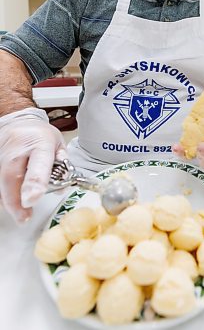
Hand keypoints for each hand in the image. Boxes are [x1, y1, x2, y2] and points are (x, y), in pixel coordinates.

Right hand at [0, 108, 67, 222]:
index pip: (38, 164)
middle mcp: (18, 147)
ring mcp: (1, 152)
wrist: (18, 121)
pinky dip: (3, 193)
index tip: (32, 199)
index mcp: (40, 143)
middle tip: (24, 217)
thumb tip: (63, 187)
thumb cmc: (40, 135)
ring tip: (20, 213)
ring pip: (1, 181)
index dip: (34, 183)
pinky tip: (11, 200)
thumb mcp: (58, 144)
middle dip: (16, 201)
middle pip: (12, 177)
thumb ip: (62, 165)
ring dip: (9, 200)